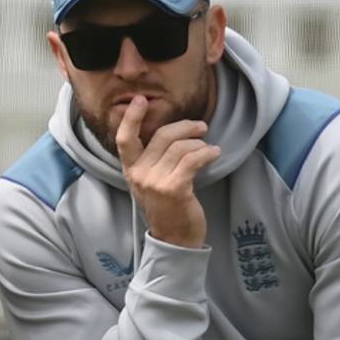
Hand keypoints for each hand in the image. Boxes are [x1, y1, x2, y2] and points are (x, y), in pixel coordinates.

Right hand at [115, 95, 219, 247]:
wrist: (174, 239)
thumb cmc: (167, 208)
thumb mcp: (150, 182)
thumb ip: (153, 159)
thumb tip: (173, 132)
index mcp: (131, 170)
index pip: (124, 139)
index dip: (132, 118)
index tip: (140, 101)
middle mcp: (139, 175)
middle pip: (162, 136)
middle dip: (185, 127)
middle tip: (201, 128)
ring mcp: (155, 182)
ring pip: (181, 147)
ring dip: (200, 144)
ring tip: (209, 148)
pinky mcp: (174, 188)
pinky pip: (193, 159)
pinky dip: (208, 153)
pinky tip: (215, 154)